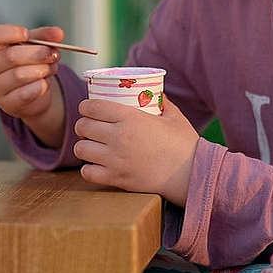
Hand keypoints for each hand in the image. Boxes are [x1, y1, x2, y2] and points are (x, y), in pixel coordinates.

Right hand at [0, 23, 68, 146]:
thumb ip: (44, 36)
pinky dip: (39, 87)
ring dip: (42, 70)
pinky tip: (45, 83)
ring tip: (51, 68)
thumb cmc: (26, 64)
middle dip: (38, 53)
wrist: (31, 94)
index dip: (10, 32)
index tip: (27, 34)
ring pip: (19, 75)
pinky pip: (24, 94)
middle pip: (10, 56)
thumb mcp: (33, 46)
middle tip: (53, 54)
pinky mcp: (6, 104)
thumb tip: (57, 33)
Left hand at [72, 98, 197, 203]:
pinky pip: (88, 173)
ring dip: (83, 146)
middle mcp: (119, 137)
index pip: (93, 107)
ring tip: (91, 146)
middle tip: (88, 127)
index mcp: (130, 118)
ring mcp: (115, 159)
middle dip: (82, 125)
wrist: (190, 175)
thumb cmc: (184, 144)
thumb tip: (155, 93)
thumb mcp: (174, 116)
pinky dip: (88, 169)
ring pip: (81, 149)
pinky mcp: (117, 178)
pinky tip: (96, 165)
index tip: (86, 108)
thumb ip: (161, 102)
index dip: (85, 106)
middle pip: (83, 126)